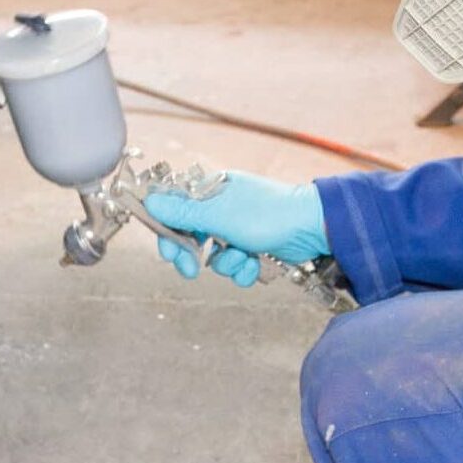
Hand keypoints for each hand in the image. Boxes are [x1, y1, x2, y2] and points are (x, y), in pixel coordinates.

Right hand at [144, 173, 328, 287]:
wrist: (312, 227)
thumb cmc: (267, 214)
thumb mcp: (218, 214)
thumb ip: (182, 212)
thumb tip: (150, 201)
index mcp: (211, 190)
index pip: (175, 211)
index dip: (168, 234)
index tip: (168, 254)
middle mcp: (222, 207)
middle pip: (191, 236)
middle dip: (193, 256)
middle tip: (192, 271)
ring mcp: (238, 227)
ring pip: (215, 254)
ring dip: (226, 264)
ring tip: (242, 259)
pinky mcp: (253, 244)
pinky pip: (236, 263)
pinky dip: (244, 268)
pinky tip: (255, 265)